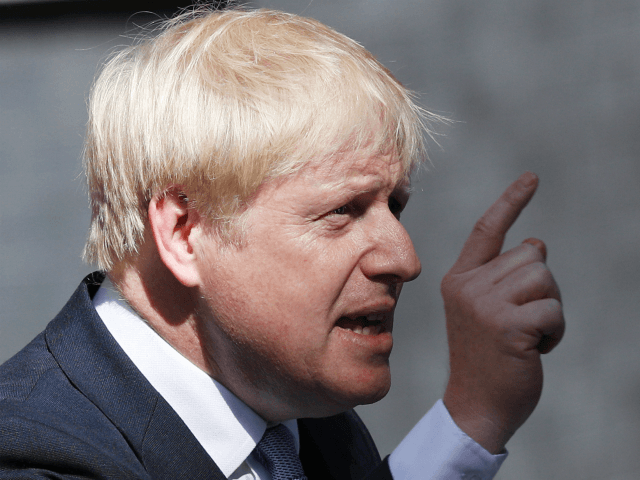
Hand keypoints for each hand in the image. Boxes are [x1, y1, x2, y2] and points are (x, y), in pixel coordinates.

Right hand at [441, 172, 563, 453]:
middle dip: (541, 286)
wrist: (475, 405)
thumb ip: (504, 276)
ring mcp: (484, 304)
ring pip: (544, 277)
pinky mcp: (506, 325)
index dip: (510, 202)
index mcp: (459, 279)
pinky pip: (552, 308)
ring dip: (549, 308)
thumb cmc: (488, 358)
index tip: (532, 178)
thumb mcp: (486, 310)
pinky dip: (555, 330)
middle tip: (524, 320)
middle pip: (531, 254)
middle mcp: (467, 286)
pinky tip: (535, 349)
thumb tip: (536, 243)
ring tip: (528, 335)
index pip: (486, 230)